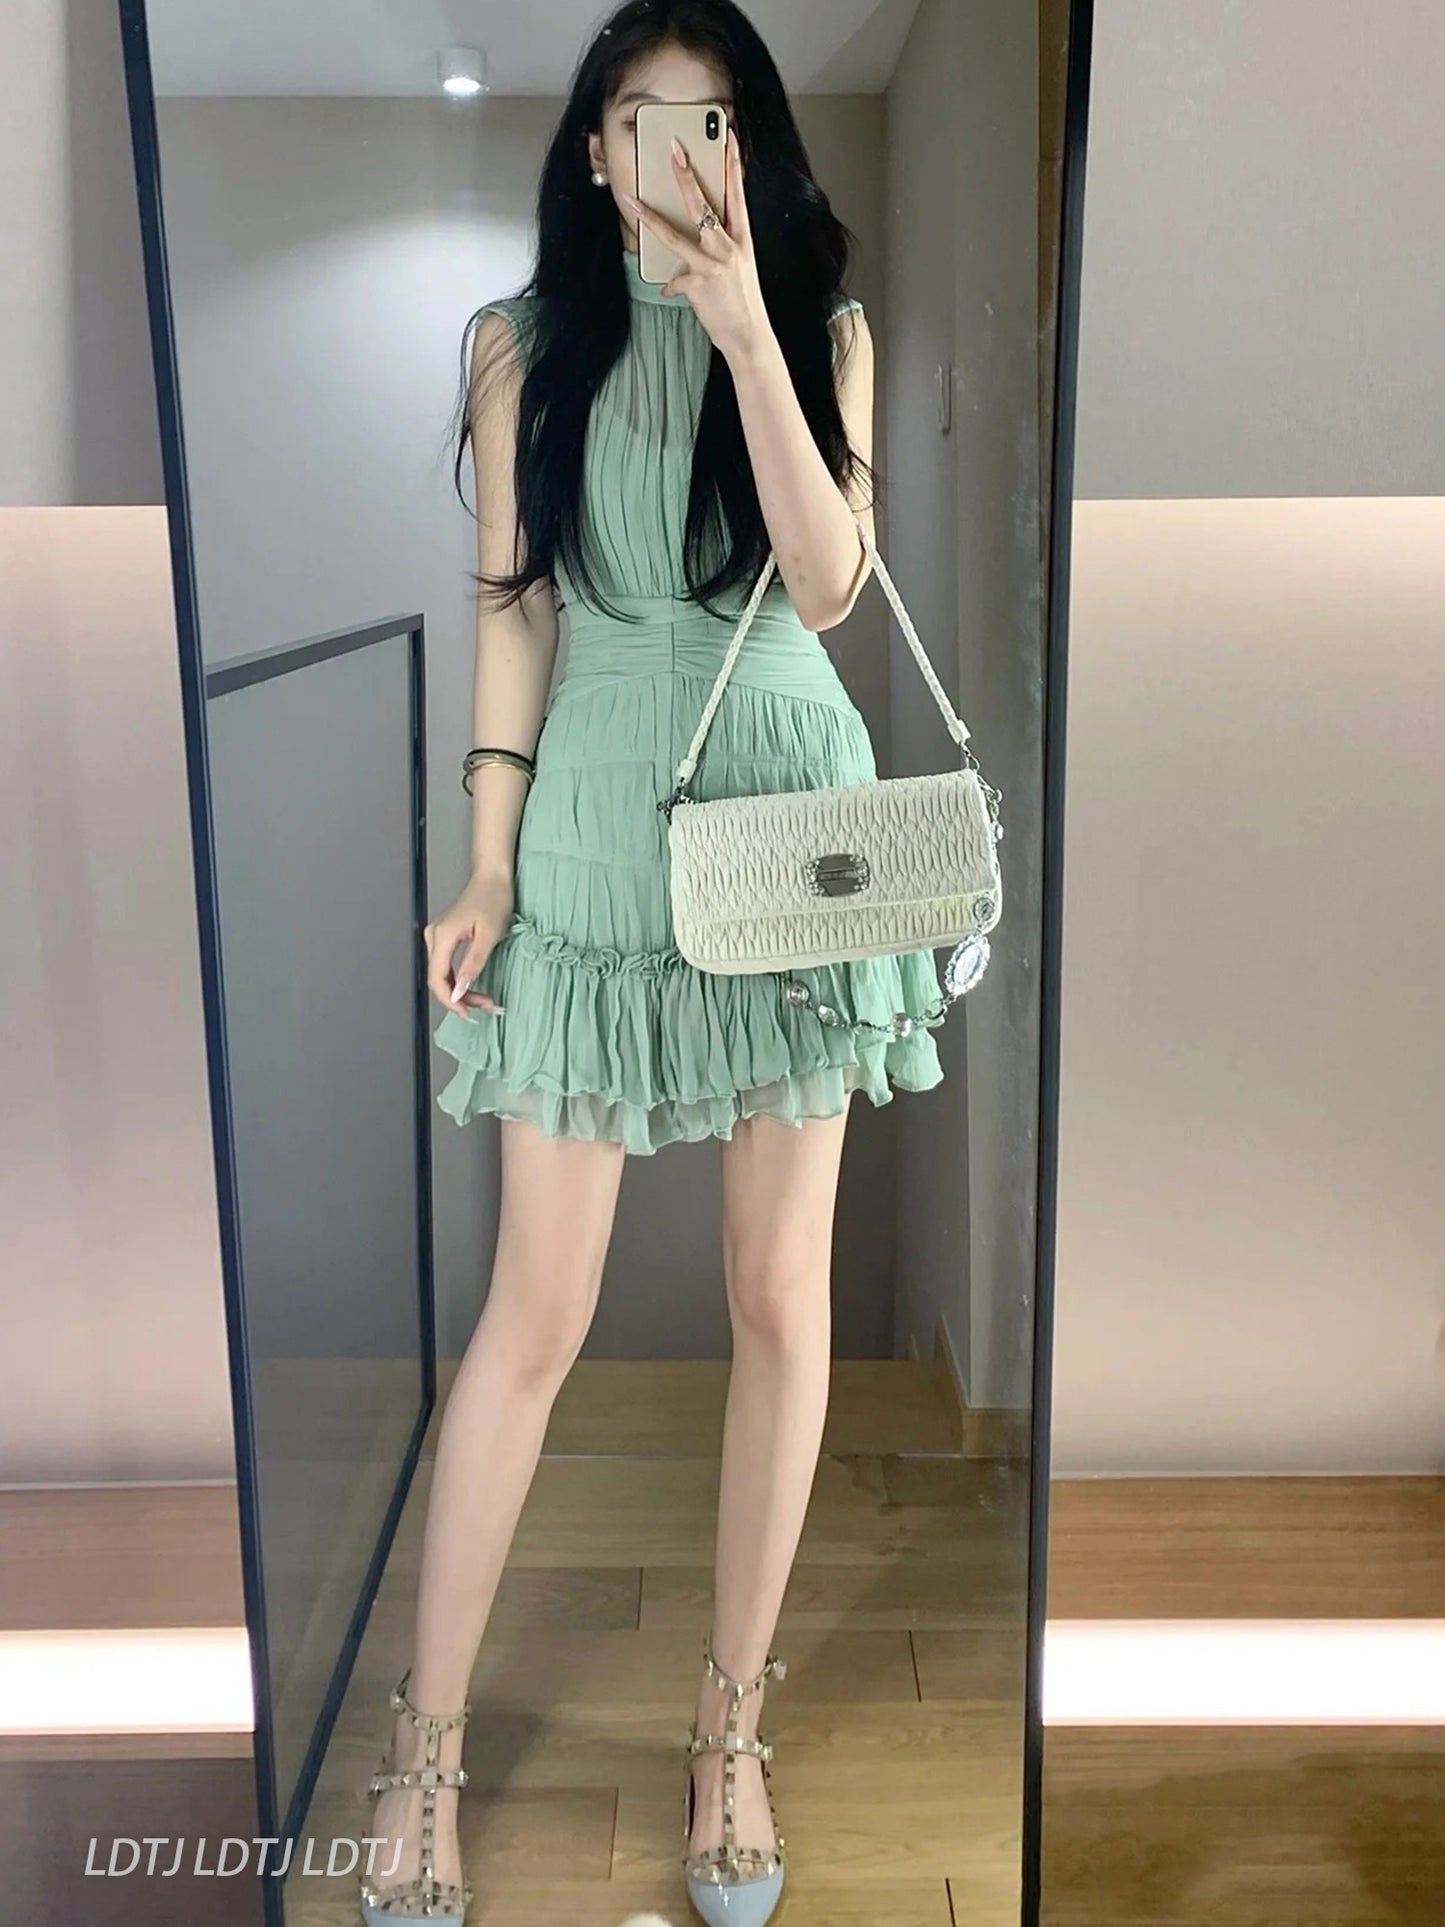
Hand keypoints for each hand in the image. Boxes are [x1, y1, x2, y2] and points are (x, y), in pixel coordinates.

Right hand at [423, 873, 513, 1018]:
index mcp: (442, 936)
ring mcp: (437, 938)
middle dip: (460, 999)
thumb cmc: (493, 899)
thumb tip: (460, 988)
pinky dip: (459, 981)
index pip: (437, 979)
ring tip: (484, 1001)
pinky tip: (473, 989)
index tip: (469, 1013)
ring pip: (442, 976)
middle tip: (485, 1007)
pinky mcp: (444, 939)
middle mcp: (434, 937)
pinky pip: (446, 967)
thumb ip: (473, 963)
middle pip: (438, 980)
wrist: (492, 878)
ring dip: (461, 992)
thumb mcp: (489, 934)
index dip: (451, 1000)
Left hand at [625, 127, 771, 362]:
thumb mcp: (738, 270)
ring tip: (632, 201)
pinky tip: (674, 293)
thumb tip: (687, 255)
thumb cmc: (743, 304)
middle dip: (686, 175)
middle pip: (702, 205)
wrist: (749, 337)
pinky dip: (672, 286)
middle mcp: (728, 247)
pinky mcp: (697, 283)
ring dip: (650, 218)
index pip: (737, 194)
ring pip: (675, 235)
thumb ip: (716, 253)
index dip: (733, 164)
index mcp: (742, 240)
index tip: (729, 138)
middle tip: (674, 150)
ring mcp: (711, 264)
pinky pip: (674, 279)